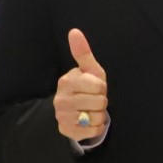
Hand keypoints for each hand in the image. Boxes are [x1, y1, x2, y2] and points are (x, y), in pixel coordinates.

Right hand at [55, 28, 107, 142]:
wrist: (74, 110)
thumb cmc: (86, 87)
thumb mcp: (89, 70)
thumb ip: (83, 52)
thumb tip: (74, 31)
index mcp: (66, 81)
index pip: (99, 86)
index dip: (102, 87)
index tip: (94, 87)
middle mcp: (61, 99)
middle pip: (100, 102)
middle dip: (101, 101)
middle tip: (92, 99)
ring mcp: (62, 116)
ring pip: (97, 117)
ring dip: (99, 114)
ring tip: (90, 109)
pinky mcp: (67, 131)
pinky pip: (94, 130)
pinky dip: (96, 127)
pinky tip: (88, 121)